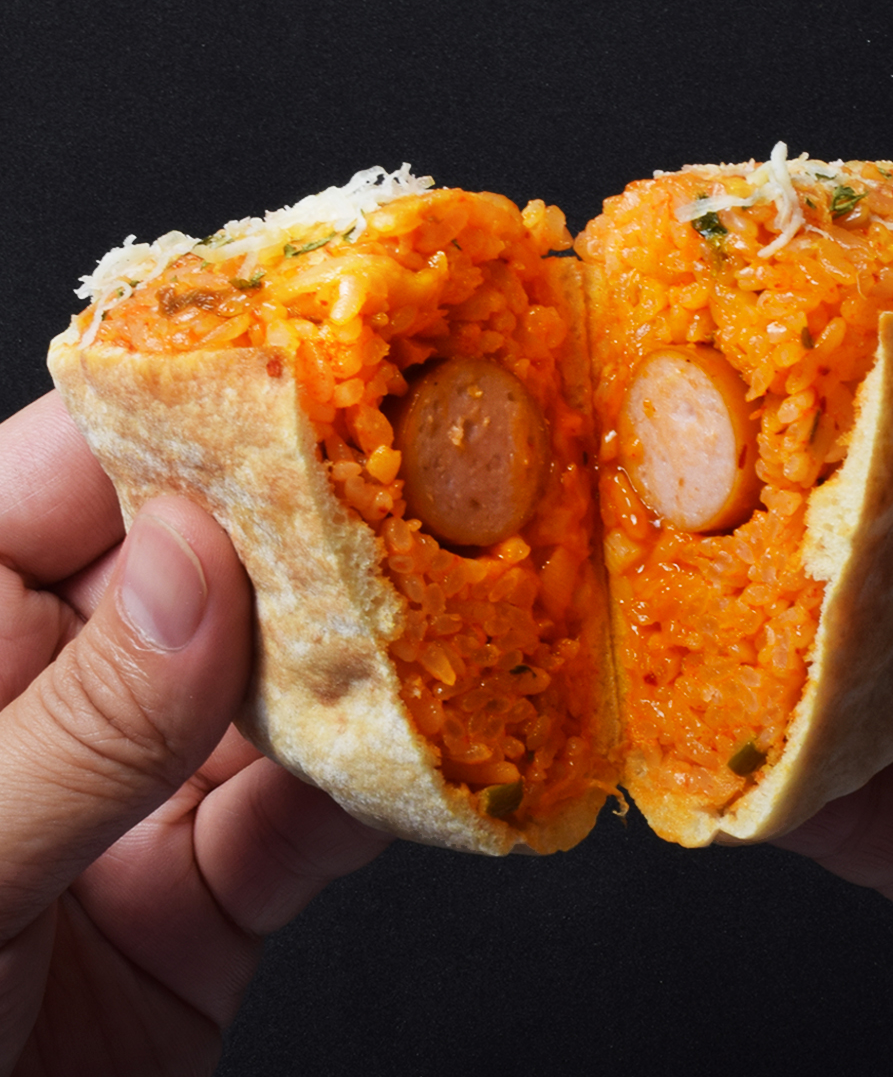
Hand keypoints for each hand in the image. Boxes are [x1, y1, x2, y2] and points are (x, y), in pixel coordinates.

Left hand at [0, 393, 389, 1075]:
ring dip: (375, 659)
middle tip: (438, 473)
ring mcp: (133, 795)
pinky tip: (446, 758)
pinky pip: (308, 824)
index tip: (314, 369)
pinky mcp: (202, 895)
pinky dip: (383, 795)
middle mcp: (50, 698)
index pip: (70, 478)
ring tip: (471, 597)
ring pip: (274, 691)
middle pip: (204, 570)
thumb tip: (195, 560)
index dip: (187, 413)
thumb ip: (72, 723)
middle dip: (319, 526)